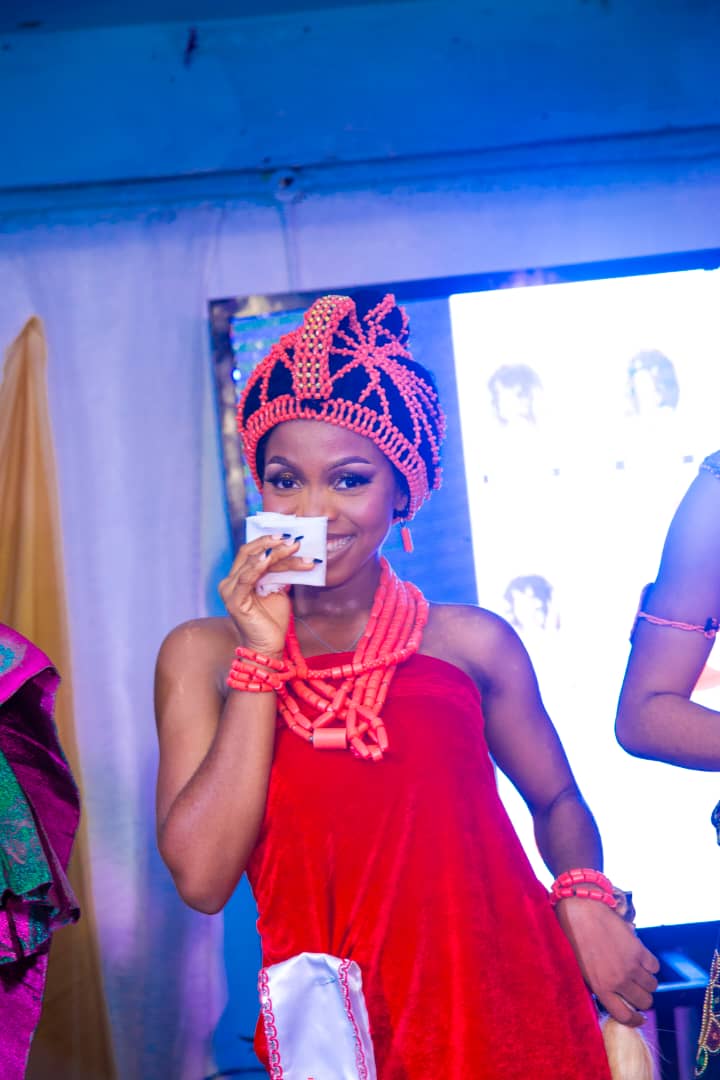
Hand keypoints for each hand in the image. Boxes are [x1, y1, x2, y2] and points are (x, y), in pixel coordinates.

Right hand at [218, 536, 311, 655]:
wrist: (268, 646)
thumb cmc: (272, 620)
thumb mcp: (278, 589)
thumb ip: (279, 573)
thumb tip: (292, 553)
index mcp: (239, 578)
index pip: (252, 552)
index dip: (269, 542)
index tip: (289, 536)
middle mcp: (230, 581)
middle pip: (250, 553)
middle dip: (272, 544)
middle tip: (293, 540)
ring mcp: (230, 590)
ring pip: (252, 563)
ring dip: (275, 554)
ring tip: (293, 548)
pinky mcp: (234, 601)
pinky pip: (246, 578)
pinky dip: (257, 566)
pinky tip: (269, 558)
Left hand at [554, 898, 658, 1024]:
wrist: (582, 910)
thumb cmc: (575, 938)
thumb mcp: (580, 969)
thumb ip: (597, 987)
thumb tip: (613, 999)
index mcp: (601, 988)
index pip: (626, 1017)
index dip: (635, 1021)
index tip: (639, 1018)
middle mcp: (618, 980)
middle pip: (644, 1002)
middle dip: (642, 999)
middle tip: (635, 990)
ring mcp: (630, 965)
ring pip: (652, 986)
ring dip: (647, 982)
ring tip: (636, 972)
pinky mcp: (639, 949)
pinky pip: (655, 966)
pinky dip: (650, 965)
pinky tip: (640, 958)